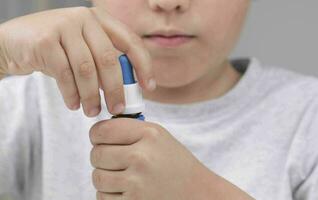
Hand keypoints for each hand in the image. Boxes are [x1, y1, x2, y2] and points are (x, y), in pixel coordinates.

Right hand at [0, 7, 154, 116]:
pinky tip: (73, 104)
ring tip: (92, 111)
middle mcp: (84, 18)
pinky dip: (72, 94)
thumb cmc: (55, 49)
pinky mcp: (45, 41)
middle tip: (117, 108)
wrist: (13, 41)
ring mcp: (63, 26)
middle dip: (115, 88)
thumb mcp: (83, 48)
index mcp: (100, 20)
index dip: (143, 65)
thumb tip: (126, 90)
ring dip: (92, 96)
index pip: (131, 41)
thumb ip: (103, 61)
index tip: (148, 87)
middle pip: (108, 59)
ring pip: (87, 69)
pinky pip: (65, 75)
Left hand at [89, 118, 214, 199]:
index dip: (97, 136)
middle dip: (102, 158)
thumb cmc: (176, 164)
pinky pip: (102, 197)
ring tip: (125, 177)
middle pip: (96, 154)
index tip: (102, 140)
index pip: (102, 130)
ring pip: (97, 177)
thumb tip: (97, 133)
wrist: (197, 193)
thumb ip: (130, 131)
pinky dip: (110, 195)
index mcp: (149, 135)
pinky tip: (128, 191)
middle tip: (116, 161)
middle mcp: (141, 157)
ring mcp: (136, 183)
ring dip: (106, 178)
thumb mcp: (159, 137)